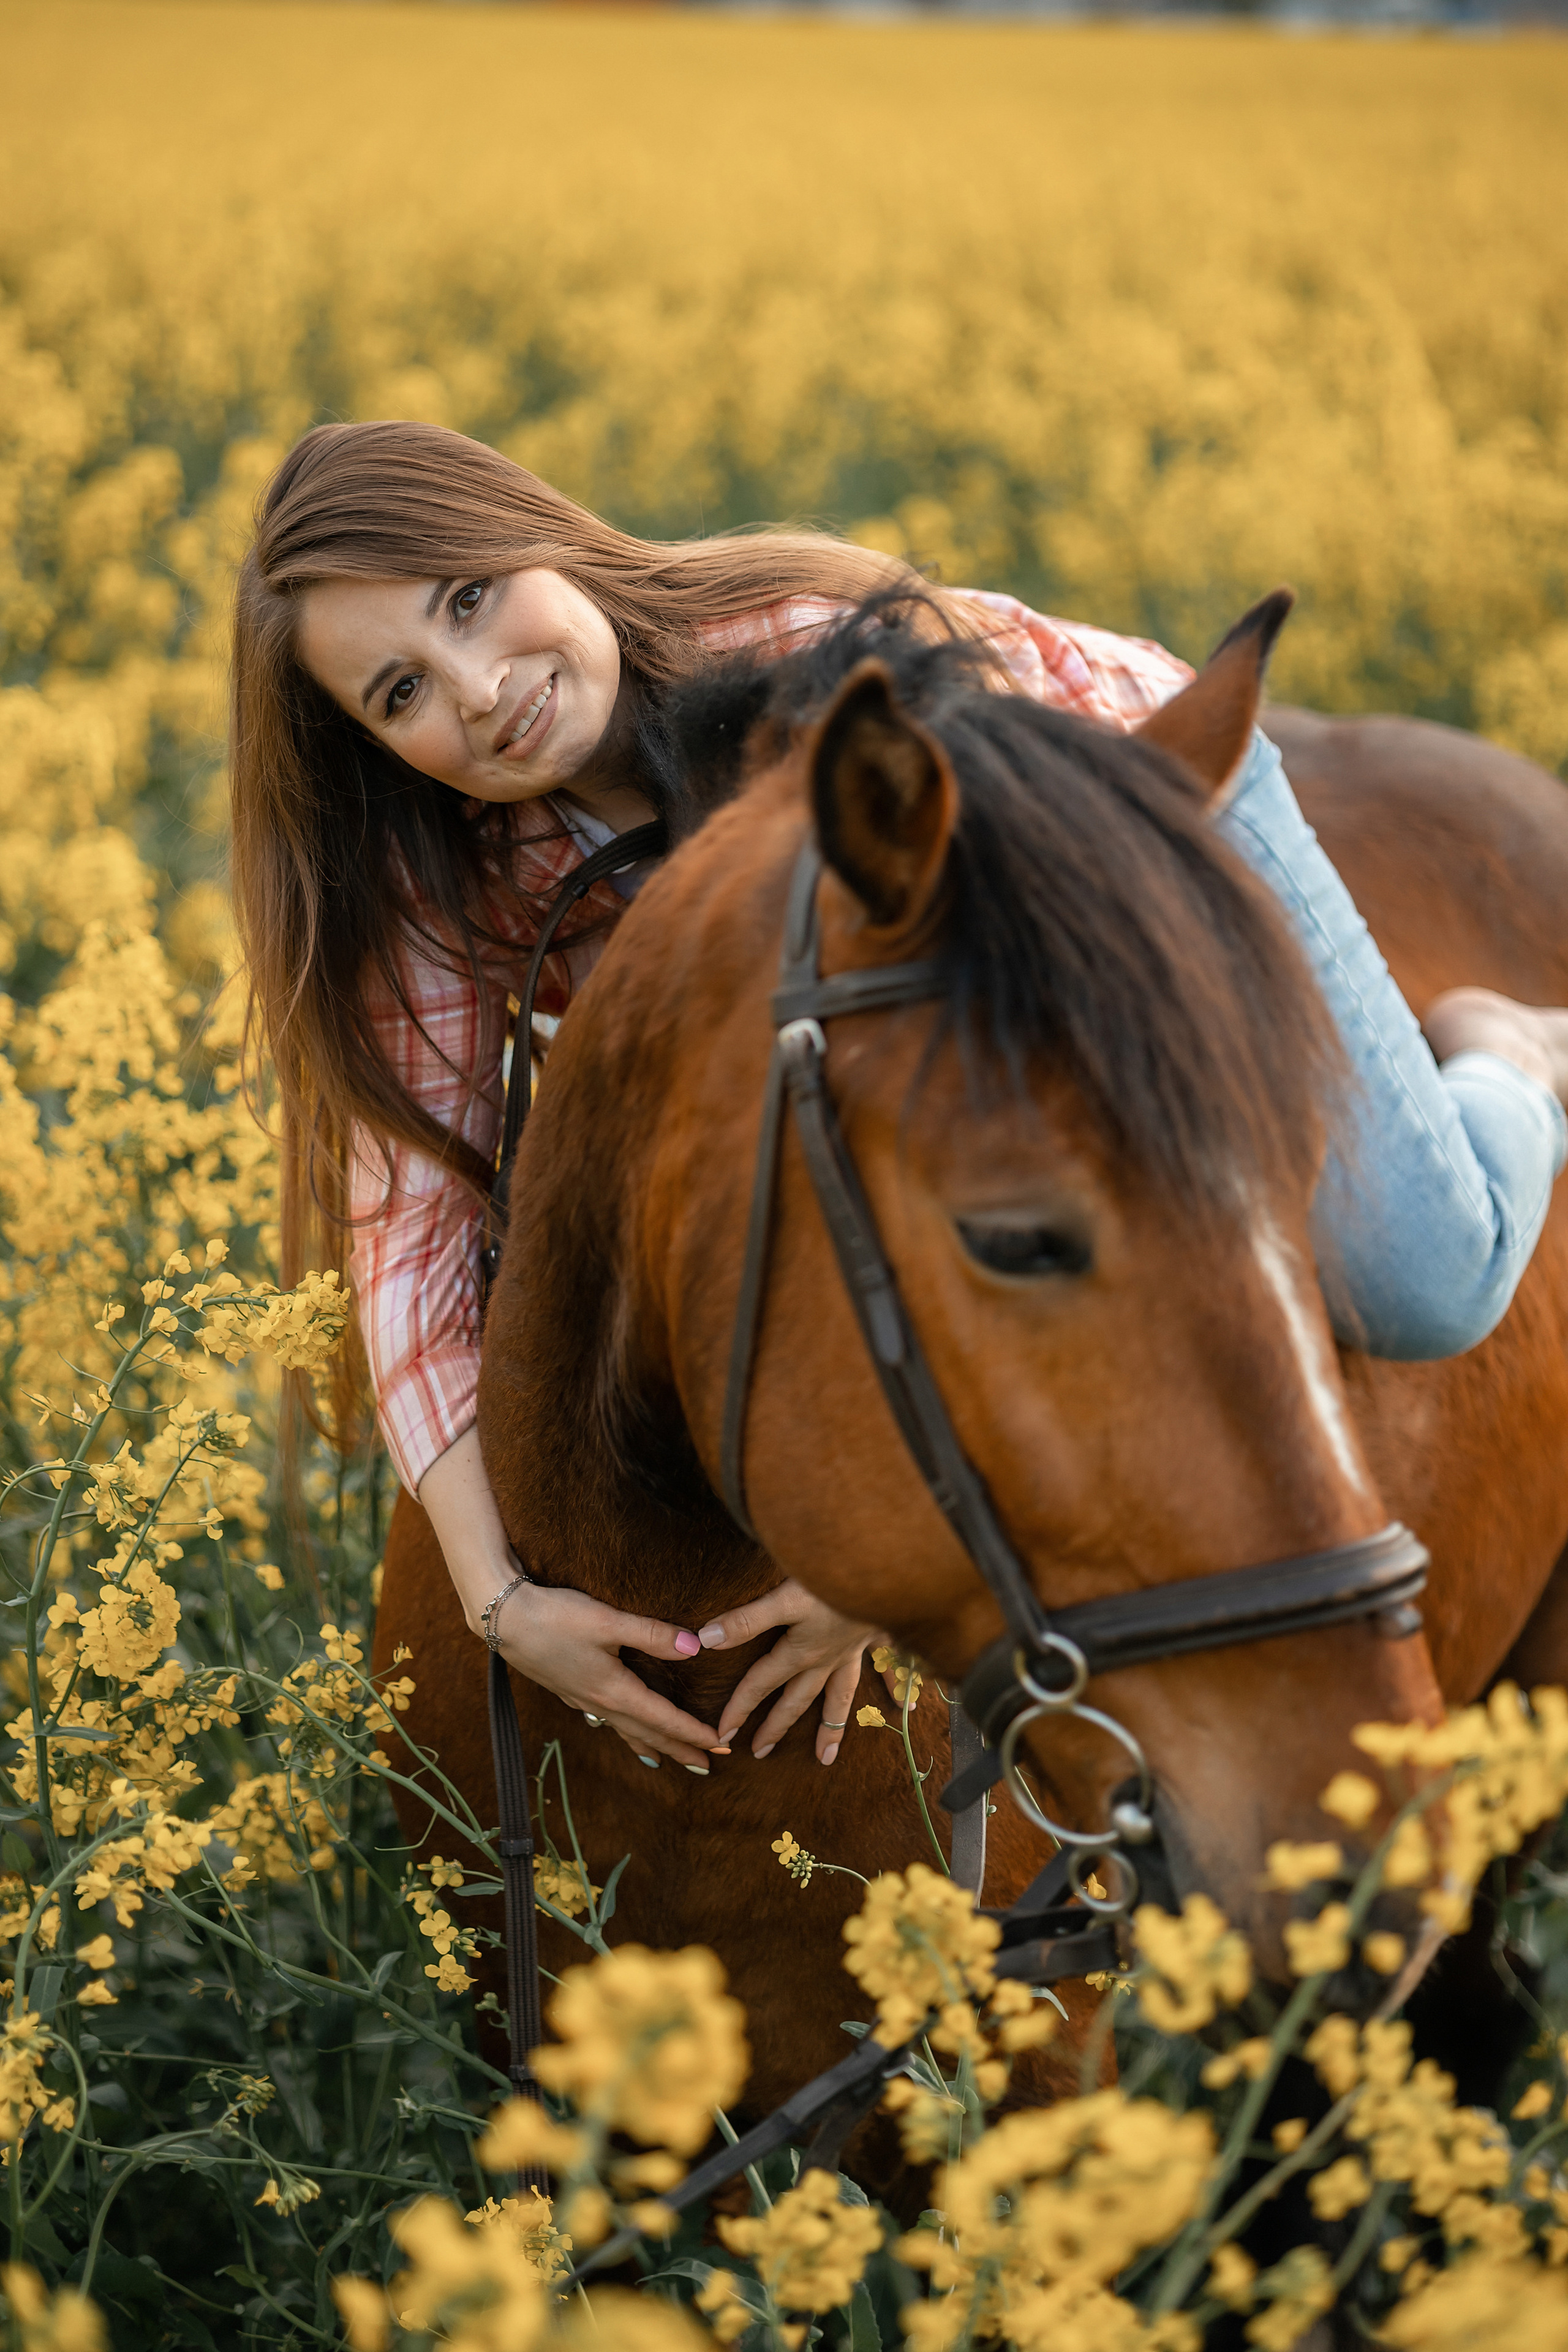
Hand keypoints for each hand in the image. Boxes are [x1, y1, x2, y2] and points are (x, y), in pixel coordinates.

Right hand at [420, 1429, 719, 1771]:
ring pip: (624, 1729)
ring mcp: (581, 1698)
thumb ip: (652, 1634)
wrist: (502, 1618)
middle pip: (647, 1733)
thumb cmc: (556, 1616)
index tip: (720, 1746)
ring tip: (667, 1759)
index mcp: (613, 1689)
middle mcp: (599, 1701)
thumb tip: (696, 1647)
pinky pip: (605, 1719)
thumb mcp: (607, 1621)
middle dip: (678, 1749)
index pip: (663, 1718)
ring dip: (650, 1745)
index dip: (693, 1733)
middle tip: (706, 1767)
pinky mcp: (568, 1689)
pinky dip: (623, 1730)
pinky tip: (621, 1725)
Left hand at [697, 1580, 879, 1764]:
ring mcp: (852, 1651)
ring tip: (825, 1757)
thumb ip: (747, 1620)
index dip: (739, 1707)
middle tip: (761, 1753)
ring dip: (830, 1727)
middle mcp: (826, 1658)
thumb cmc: (834, 1581)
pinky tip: (904, 1708)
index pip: (761, 1684)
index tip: (722, 1734)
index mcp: (801, 1652)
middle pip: (796, 1699)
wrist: (886, 1570)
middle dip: (777, 1726)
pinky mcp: (875, 1637)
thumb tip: (705, 1640)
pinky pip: (885, 1673)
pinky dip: (892, 1690)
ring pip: (839, 1697)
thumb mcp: (785, 1598)